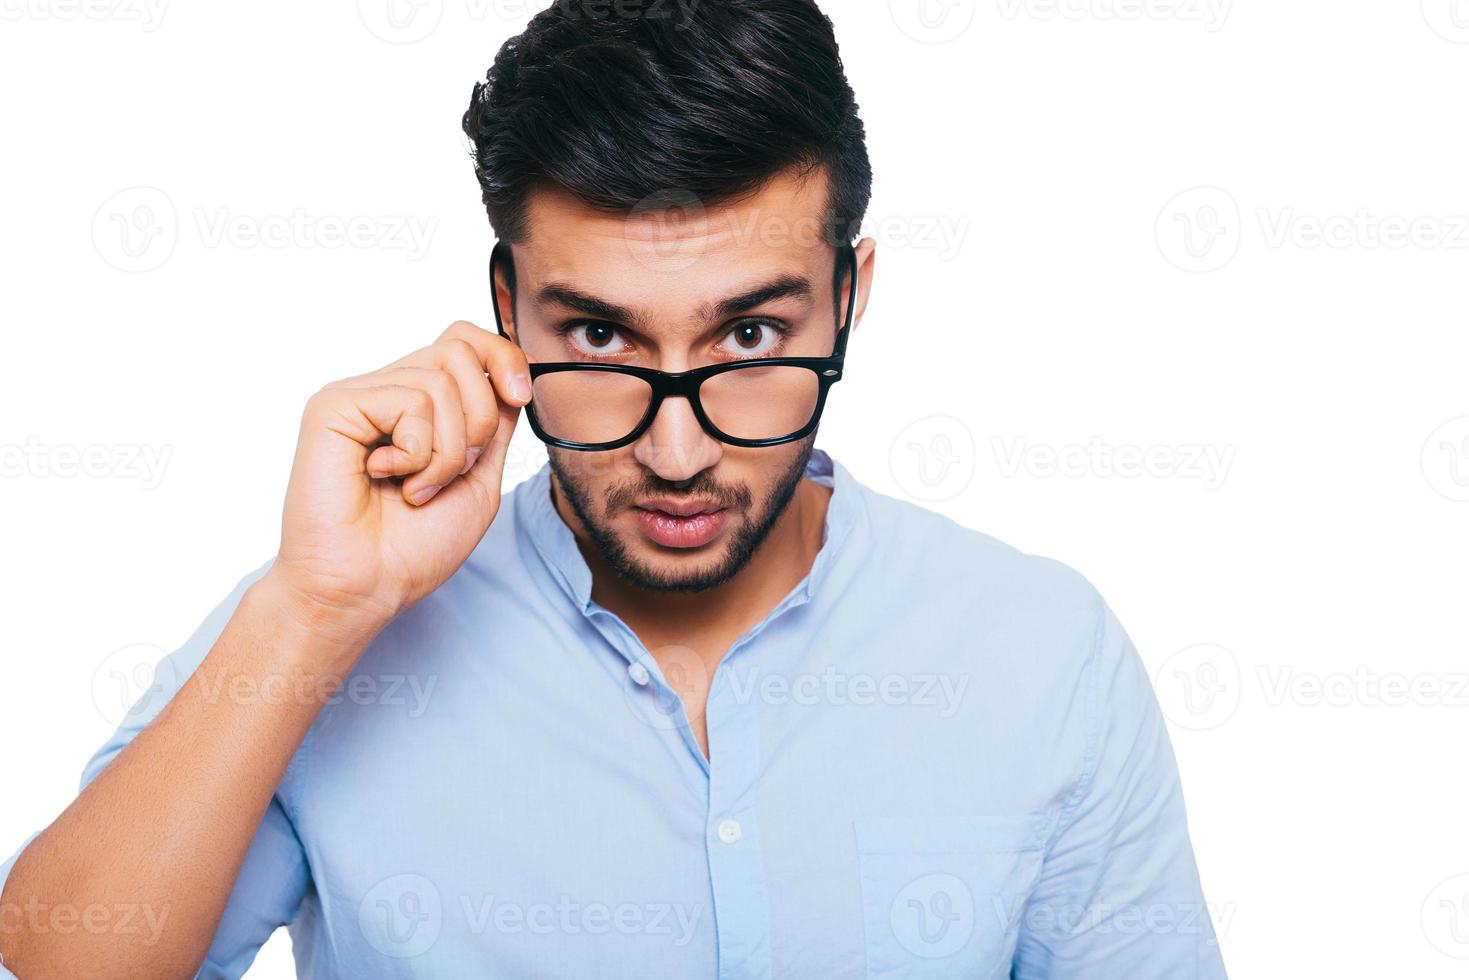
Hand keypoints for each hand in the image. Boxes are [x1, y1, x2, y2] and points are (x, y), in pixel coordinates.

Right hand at [267, 321, 531, 635]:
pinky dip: (416, 451)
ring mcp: (358, 394)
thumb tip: (510, 375)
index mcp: (416, 404)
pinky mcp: (334, 405)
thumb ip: (494, 424)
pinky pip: (409, 400)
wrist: (365, 588)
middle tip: (451, 472)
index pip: (463, 340)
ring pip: (441, 379)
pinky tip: (386, 476)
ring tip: (416, 487)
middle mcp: (385, 390)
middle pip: (459, 350)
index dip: (501, 355)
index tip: (520, 395)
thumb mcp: (479, 479)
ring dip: (448, 450)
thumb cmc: (413, 548)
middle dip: (479, 420)